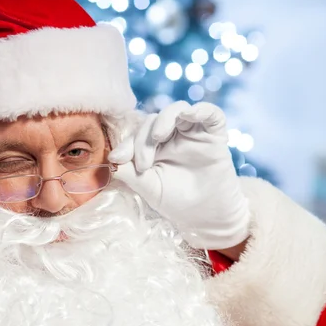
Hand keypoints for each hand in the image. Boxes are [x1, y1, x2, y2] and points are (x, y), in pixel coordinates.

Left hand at [109, 101, 249, 249]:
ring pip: (177, 110)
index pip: (137, 134)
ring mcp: (193, 132)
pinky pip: (210, 113)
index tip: (117, 158)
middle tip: (143, 166)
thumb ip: (131, 173)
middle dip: (143, 140)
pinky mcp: (214, 134)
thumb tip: (111, 160)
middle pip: (153, 120)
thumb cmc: (176, 201)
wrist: (206, 215)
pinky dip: (201, 110)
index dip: (127, 144)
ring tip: (157, 136)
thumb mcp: (150, 188)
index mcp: (154, 145)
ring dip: (165, 118)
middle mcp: (173, 134)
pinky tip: (191, 114)